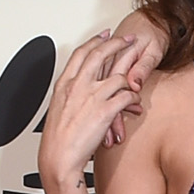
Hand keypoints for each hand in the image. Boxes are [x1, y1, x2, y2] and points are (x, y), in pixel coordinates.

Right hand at [37, 30, 151, 191]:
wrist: (59, 157)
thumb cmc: (58, 140)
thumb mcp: (58, 110)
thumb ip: (70, 96)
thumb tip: (77, 91)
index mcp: (65, 84)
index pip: (81, 53)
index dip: (94, 41)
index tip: (103, 35)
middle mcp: (78, 86)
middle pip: (99, 54)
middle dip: (116, 43)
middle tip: (127, 39)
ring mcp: (92, 97)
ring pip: (118, 77)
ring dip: (130, 81)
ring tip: (135, 85)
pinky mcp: (105, 111)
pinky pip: (126, 97)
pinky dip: (133, 99)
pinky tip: (134, 104)